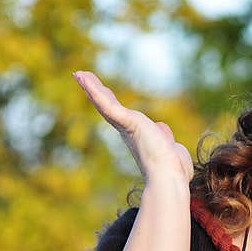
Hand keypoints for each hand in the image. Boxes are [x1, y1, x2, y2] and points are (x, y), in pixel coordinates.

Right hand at [73, 70, 193, 183]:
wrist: (168, 176)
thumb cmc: (172, 169)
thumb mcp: (170, 146)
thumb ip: (165, 137)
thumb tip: (162, 129)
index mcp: (136, 135)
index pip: (120, 114)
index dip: (109, 102)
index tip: (103, 92)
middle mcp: (127, 131)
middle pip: (108, 106)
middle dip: (96, 92)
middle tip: (81, 77)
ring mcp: (125, 126)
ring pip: (105, 103)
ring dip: (91, 87)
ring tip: (79, 74)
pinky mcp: (126, 121)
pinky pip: (107, 103)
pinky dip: (94, 90)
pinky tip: (84, 78)